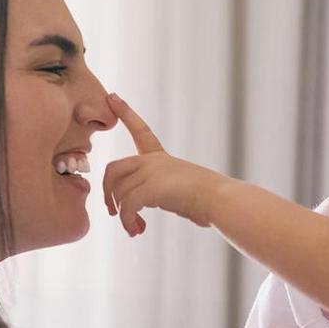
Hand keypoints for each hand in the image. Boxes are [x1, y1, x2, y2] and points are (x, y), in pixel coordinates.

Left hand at [103, 94, 230, 235]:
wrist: (221, 200)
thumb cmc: (208, 200)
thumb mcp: (181, 188)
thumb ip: (161, 192)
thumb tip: (149, 212)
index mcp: (162, 158)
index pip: (141, 130)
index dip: (125, 112)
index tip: (112, 96)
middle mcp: (154, 160)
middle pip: (113, 168)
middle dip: (107, 192)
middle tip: (113, 212)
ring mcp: (153, 172)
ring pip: (119, 192)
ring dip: (122, 215)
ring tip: (133, 229)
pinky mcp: (152, 188)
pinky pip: (128, 205)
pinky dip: (127, 221)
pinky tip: (136, 231)